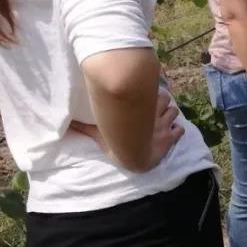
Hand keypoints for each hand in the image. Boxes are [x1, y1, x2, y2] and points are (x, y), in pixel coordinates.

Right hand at [68, 86, 183, 167]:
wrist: (133, 156)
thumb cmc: (116, 143)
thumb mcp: (99, 133)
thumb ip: (85, 127)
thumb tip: (66, 125)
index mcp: (141, 108)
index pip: (152, 91)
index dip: (153, 94)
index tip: (148, 98)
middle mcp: (154, 113)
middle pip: (167, 98)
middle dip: (162, 103)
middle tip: (156, 109)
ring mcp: (164, 125)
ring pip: (174, 111)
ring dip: (170, 115)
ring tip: (164, 120)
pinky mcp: (170, 138)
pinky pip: (180, 130)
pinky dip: (177, 131)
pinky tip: (171, 133)